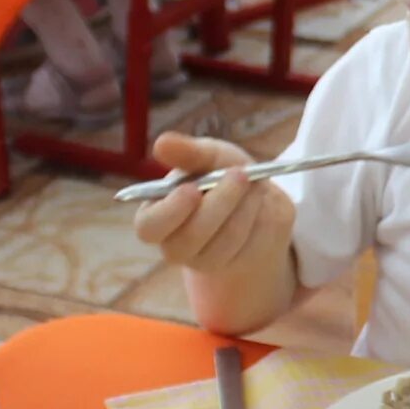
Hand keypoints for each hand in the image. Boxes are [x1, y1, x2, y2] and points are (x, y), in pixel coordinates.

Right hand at [134, 133, 294, 274]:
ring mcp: (202, 260)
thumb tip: (161, 143)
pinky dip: (256, 219)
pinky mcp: (232, 265)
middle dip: (218, 204)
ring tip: (255, 182)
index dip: (170, 212)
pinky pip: (245, 247)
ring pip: (222, 243)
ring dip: (243, 208)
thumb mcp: (209, 156)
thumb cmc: (221, 174)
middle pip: (188, 239)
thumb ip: (187, 152)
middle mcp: (174, 243)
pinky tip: (260, 203)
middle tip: (239, 173)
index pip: (149, 227)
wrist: (257, 199)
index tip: (193, 189)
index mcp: (157, 214)